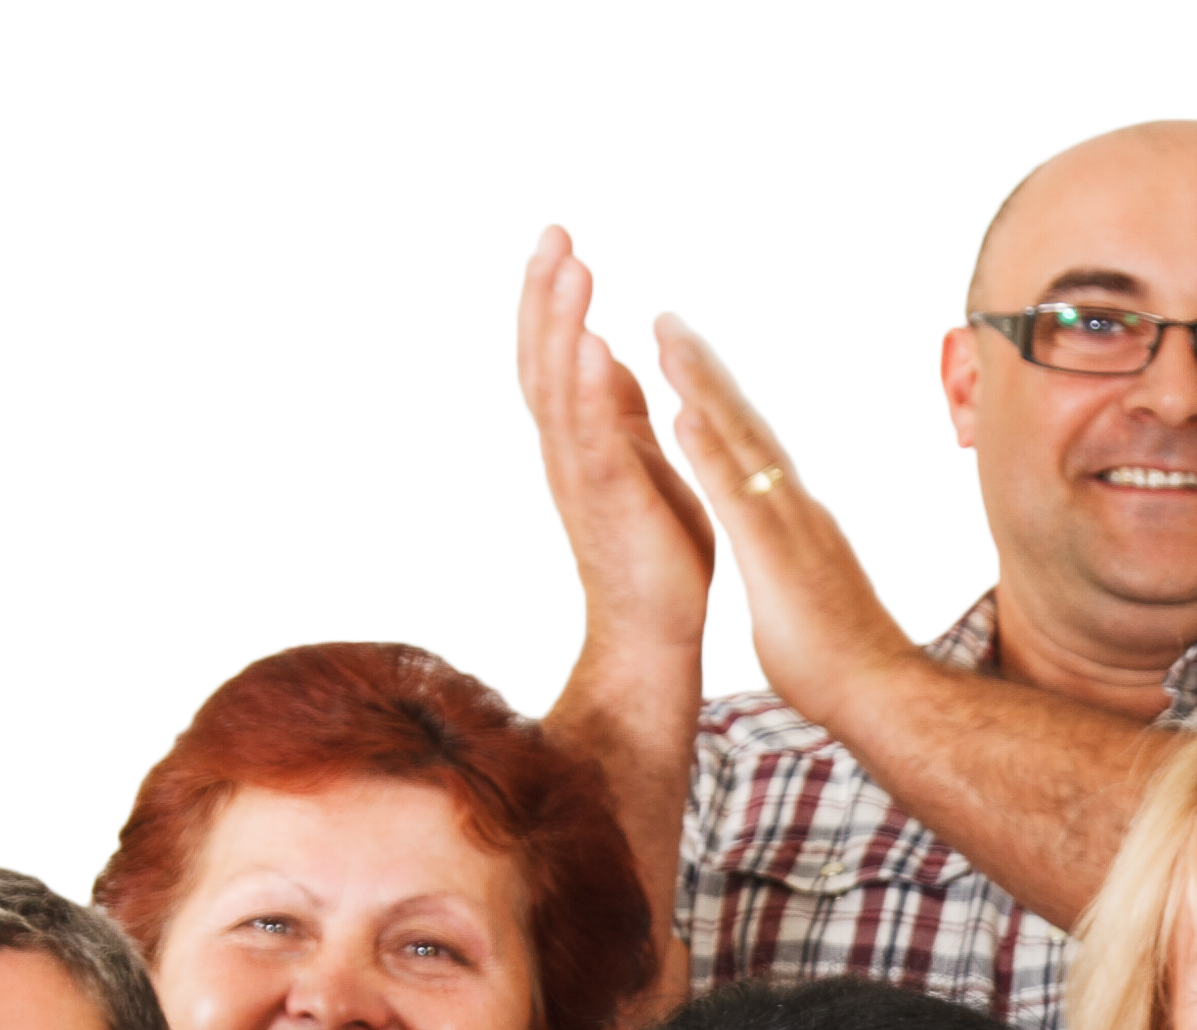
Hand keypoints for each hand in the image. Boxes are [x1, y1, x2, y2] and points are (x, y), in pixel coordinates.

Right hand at [519, 228, 715, 656]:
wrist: (654, 629)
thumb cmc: (651, 549)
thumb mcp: (634, 457)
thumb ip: (614, 408)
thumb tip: (600, 352)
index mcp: (577, 438)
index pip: (553, 355)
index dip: (550, 299)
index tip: (559, 242)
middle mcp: (566, 450)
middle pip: (542, 357)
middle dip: (545, 292)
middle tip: (555, 232)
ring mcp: (581, 475)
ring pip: (558, 385)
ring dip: (562, 322)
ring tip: (571, 265)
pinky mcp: (609, 500)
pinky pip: (591, 436)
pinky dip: (586, 388)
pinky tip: (592, 342)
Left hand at [649, 317, 917, 722]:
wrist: (884, 696)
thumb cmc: (844, 666)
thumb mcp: (804, 603)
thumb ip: (792, 573)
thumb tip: (789, 569)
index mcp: (795, 522)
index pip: (751, 450)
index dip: (718, 402)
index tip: (687, 362)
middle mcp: (793, 509)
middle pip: (744, 426)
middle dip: (703, 371)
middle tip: (667, 321)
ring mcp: (787, 524)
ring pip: (738, 442)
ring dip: (700, 387)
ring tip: (665, 338)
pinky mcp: (774, 554)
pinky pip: (735, 493)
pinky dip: (710, 451)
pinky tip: (681, 413)